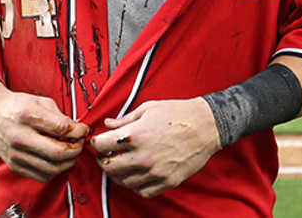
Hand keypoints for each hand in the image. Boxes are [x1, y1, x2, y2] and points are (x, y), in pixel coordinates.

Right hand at [0, 77, 89, 182]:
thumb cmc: (17, 106)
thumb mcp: (39, 101)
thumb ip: (60, 116)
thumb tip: (78, 131)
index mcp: (27, 115)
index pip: (61, 128)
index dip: (79, 131)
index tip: (83, 130)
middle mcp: (19, 135)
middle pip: (58, 152)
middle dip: (76, 149)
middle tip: (79, 144)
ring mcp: (15, 153)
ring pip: (52, 168)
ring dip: (68, 162)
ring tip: (71, 153)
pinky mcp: (14, 165)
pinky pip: (42, 176)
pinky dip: (55, 171)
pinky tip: (57, 161)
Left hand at [90, 98, 220, 197]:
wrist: (206, 125)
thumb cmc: (178, 114)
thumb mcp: (147, 109)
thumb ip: (124, 119)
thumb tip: (108, 124)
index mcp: (135, 135)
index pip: (101, 145)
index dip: (96, 143)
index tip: (98, 142)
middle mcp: (143, 155)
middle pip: (108, 167)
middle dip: (102, 160)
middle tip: (105, 156)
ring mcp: (155, 171)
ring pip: (123, 181)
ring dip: (117, 174)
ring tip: (120, 165)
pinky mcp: (167, 181)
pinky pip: (143, 191)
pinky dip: (135, 186)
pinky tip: (136, 176)